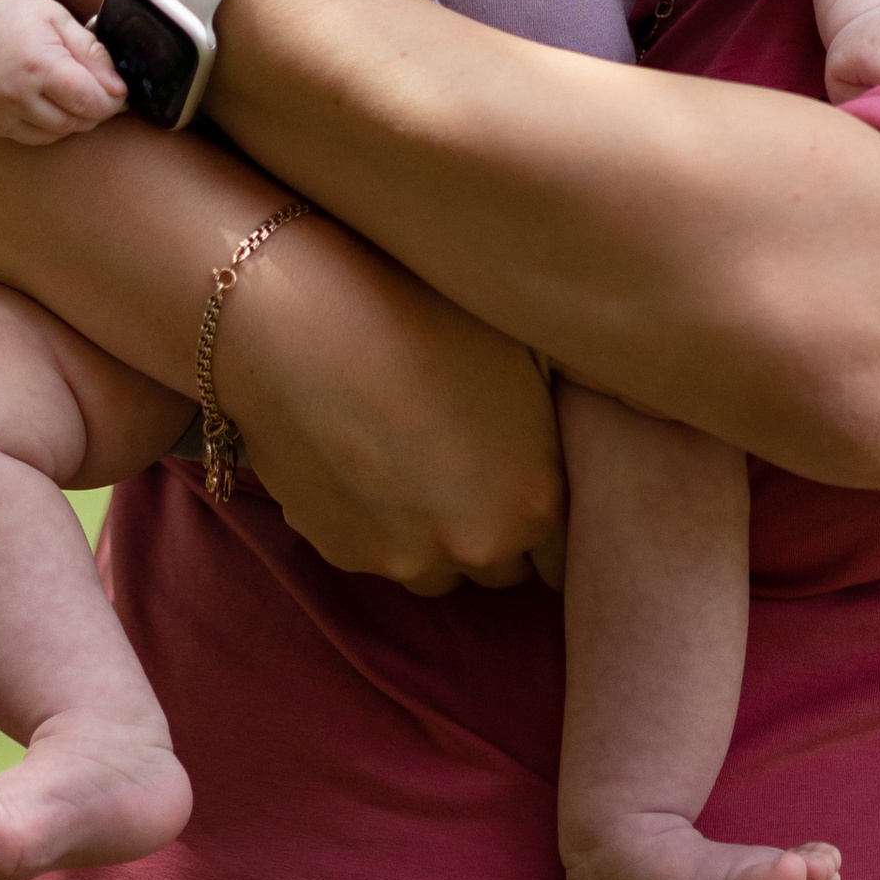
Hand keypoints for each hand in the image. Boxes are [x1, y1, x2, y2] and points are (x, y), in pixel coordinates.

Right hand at [0, 0, 127, 142]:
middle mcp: (16, 95)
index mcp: (39, 65)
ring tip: (71, 97)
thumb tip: (119, 89)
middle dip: (94, 111)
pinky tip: (47, 105)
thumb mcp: (60, 21)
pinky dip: (45, 127)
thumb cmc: (13, 11)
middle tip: (99, 94)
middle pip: (74, 122)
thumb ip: (93, 55)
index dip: (111, 102)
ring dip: (71, 121)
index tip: (119, 94)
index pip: (90, 101)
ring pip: (53, 134)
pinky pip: (28, 137)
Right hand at [219, 226, 569, 593]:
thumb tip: (580, 441)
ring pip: (433, 566)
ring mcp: (399, 557)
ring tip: (414, 460)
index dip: (545, 513)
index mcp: (533, 502)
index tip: (528, 480)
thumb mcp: (525, 353)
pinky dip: (377, 522)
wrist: (299, 318)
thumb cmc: (422, 312)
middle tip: (472, 464)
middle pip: (500, 566)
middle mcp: (472, 546)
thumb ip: (557, 424)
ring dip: (433, 533)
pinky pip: (376, 551)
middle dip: (493, 525)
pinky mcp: (338, 551)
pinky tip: (363, 457)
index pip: (562, 554)